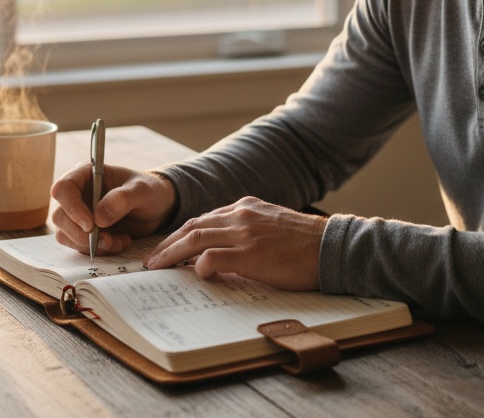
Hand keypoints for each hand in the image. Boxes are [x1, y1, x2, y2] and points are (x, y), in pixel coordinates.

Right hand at [50, 161, 176, 255]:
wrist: (157, 208)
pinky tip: (119, 243)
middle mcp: (77, 194)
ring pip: (65, 234)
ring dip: (90, 244)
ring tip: (118, 242)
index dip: (72, 208)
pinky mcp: (83, 232)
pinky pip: (78, 246)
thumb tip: (98, 218)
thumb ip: (122, 199)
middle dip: (81, 234)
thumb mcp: (142, 191)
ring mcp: (78, 214)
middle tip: (107, 240)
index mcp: (86, 174)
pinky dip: (97, 250)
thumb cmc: (149, 191)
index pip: (63, 188)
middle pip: (59, 216)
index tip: (90, 224)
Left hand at [144, 197, 325, 291]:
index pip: (203, 218)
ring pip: (195, 239)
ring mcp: (245, 233)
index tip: (167, 247)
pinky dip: (199, 266)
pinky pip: (212, 257)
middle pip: (192, 226)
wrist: (332, 246)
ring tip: (158, 268)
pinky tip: (195, 275)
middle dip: (167, 244)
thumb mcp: (273, 224)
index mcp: (246, 207)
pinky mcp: (251, 254)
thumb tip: (225, 248)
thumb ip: (249, 229)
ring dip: (171, 255)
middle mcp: (241, 215)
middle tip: (152, 261)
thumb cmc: (306, 243)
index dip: (181, 234)